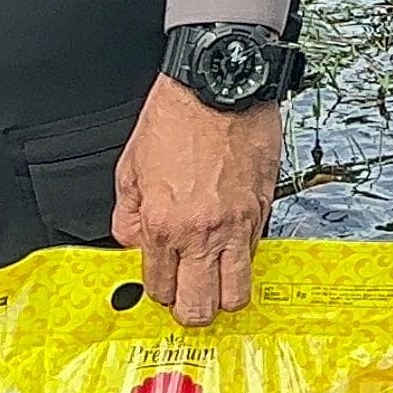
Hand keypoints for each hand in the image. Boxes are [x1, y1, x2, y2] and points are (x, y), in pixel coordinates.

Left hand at [114, 74, 281, 325]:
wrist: (220, 83)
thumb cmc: (177, 115)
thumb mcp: (131, 166)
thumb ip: (129, 215)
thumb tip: (134, 241)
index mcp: (164, 225)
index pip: (161, 290)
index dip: (159, 290)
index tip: (162, 280)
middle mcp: (203, 232)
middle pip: (201, 309)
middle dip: (191, 308)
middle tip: (187, 291)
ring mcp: (238, 224)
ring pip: (237, 294)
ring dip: (223, 293)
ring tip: (213, 277)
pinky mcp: (263, 209)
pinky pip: (255, 254)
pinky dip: (242, 258)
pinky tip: (230, 242)